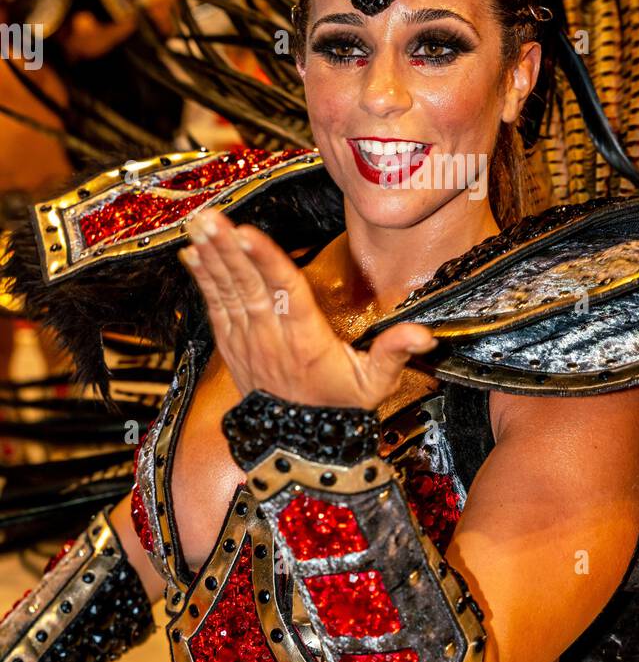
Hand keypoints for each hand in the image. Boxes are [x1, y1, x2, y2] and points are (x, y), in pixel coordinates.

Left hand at [180, 208, 437, 410]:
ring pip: (227, 292)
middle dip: (228, 248)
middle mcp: (272, 339)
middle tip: (211, 216)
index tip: (247, 233)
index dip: (266, 261)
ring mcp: (248, 343)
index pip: (286, 292)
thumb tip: (422, 335)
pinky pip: (215, 308)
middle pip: (248, 285)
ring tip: (199, 223)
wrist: (300, 446)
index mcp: (307, 340)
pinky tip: (192, 254)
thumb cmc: (340, 408)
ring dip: (212, 256)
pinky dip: (203, 280)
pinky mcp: (233, 347)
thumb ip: (394, 353)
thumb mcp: (375, 384)